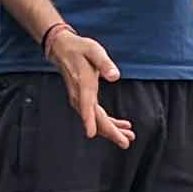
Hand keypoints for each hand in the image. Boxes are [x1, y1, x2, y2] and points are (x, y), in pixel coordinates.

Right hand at [48, 26, 134, 147]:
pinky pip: (96, 116)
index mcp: (83, 84)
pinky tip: (122, 126)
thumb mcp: (94, 50)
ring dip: (112, 130)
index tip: (91, 134)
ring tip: (129, 136)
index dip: (89, 120)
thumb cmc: (80, 49)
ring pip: (96, 121)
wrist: (63, 49)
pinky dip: (109, 123)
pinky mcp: (84, 100)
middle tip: (126, 142)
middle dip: (110, 132)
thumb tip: (115, 76)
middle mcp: (80, 96)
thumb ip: (104, 63)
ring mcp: (81, 100)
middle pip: (95, 119)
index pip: (86, 105)